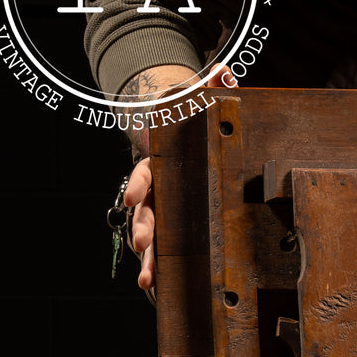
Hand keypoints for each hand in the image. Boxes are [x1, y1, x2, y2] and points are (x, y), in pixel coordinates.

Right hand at [123, 63, 236, 290]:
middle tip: (143, 244)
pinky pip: (166, 244)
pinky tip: (156, 285)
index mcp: (164, 160)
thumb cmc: (200, 122)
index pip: (147, 172)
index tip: (132, 199)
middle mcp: (160, 186)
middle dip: (144, 226)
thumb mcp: (207, 102)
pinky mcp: (175, 222)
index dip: (140, 185)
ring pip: (152, 232)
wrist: (191, 137)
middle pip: (147, 208)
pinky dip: (160, 263)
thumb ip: (214, 88)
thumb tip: (224, 71)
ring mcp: (165, 206)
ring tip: (147, 279)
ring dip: (149, 256)